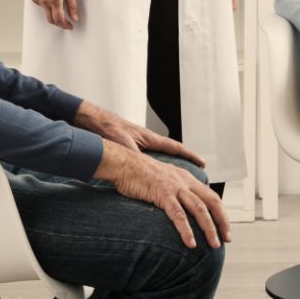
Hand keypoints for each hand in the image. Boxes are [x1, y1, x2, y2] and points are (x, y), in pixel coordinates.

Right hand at [27, 0, 78, 29]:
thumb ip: (72, 5)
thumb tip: (75, 18)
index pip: (59, 19)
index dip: (65, 25)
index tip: (69, 26)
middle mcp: (44, 0)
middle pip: (50, 19)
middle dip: (58, 22)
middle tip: (64, 20)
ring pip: (44, 10)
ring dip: (50, 8)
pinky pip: (38, 3)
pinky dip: (43, 1)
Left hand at [74, 101, 206, 167]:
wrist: (96, 122)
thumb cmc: (109, 129)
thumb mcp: (124, 144)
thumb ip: (134, 155)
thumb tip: (143, 167)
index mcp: (150, 139)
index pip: (175, 147)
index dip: (189, 155)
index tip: (202, 163)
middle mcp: (148, 141)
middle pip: (172, 152)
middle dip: (185, 161)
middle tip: (198, 171)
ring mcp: (141, 144)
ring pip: (161, 156)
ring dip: (171, 164)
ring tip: (180, 176)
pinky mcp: (132, 147)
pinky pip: (150, 158)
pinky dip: (156, 166)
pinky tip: (154, 175)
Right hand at [94, 142, 230, 249]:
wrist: (124, 163)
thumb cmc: (139, 174)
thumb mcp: (163, 179)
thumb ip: (175, 190)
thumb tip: (181, 207)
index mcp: (186, 178)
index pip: (211, 197)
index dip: (220, 213)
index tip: (225, 229)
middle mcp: (185, 181)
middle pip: (211, 202)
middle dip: (222, 222)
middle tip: (227, 239)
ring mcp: (174, 187)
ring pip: (199, 209)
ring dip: (209, 229)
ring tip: (214, 245)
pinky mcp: (162, 194)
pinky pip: (178, 215)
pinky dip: (186, 230)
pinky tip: (190, 243)